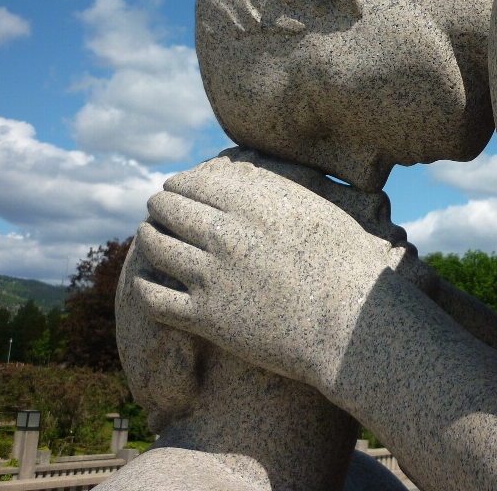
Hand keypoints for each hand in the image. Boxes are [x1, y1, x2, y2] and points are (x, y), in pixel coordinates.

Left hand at [130, 149, 419, 388]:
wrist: (352, 323)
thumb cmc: (347, 264)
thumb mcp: (315, 208)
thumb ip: (277, 190)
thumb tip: (252, 174)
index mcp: (252, 204)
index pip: (190, 183)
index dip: (177, 186)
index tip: (176, 191)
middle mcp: (225, 234)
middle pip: (167, 209)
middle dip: (160, 208)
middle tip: (160, 213)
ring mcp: (211, 275)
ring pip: (154, 246)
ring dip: (148, 238)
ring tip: (151, 239)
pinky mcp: (207, 317)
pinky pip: (153, 297)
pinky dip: (145, 284)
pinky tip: (150, 282)